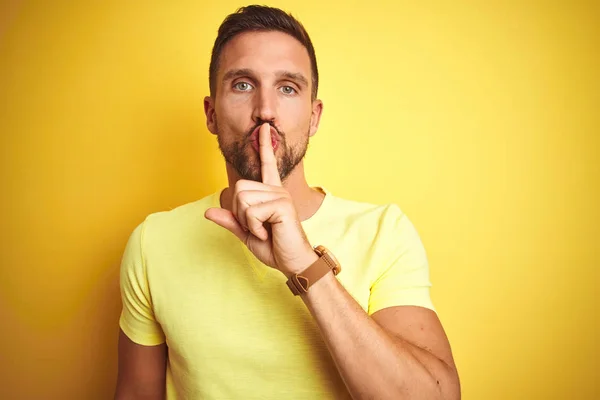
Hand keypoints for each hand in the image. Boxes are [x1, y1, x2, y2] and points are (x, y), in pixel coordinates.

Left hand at [204, 123, 316, 275]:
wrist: (292, 263)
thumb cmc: (274, 248)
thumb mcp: (246, 233)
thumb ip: (230, 221)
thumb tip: (208, 212)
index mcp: (271, 193)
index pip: (267, 165)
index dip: (263, 146)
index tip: (264, 128)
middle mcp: (277, 190)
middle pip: (239, 189)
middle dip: (239, 212)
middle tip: (256, 227)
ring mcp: (280, 196)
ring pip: (243, 200)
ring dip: (246, 221)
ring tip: (264, 230)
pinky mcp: (282, 205)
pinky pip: (251, 212)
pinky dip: (253, 227)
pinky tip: (268, 234)